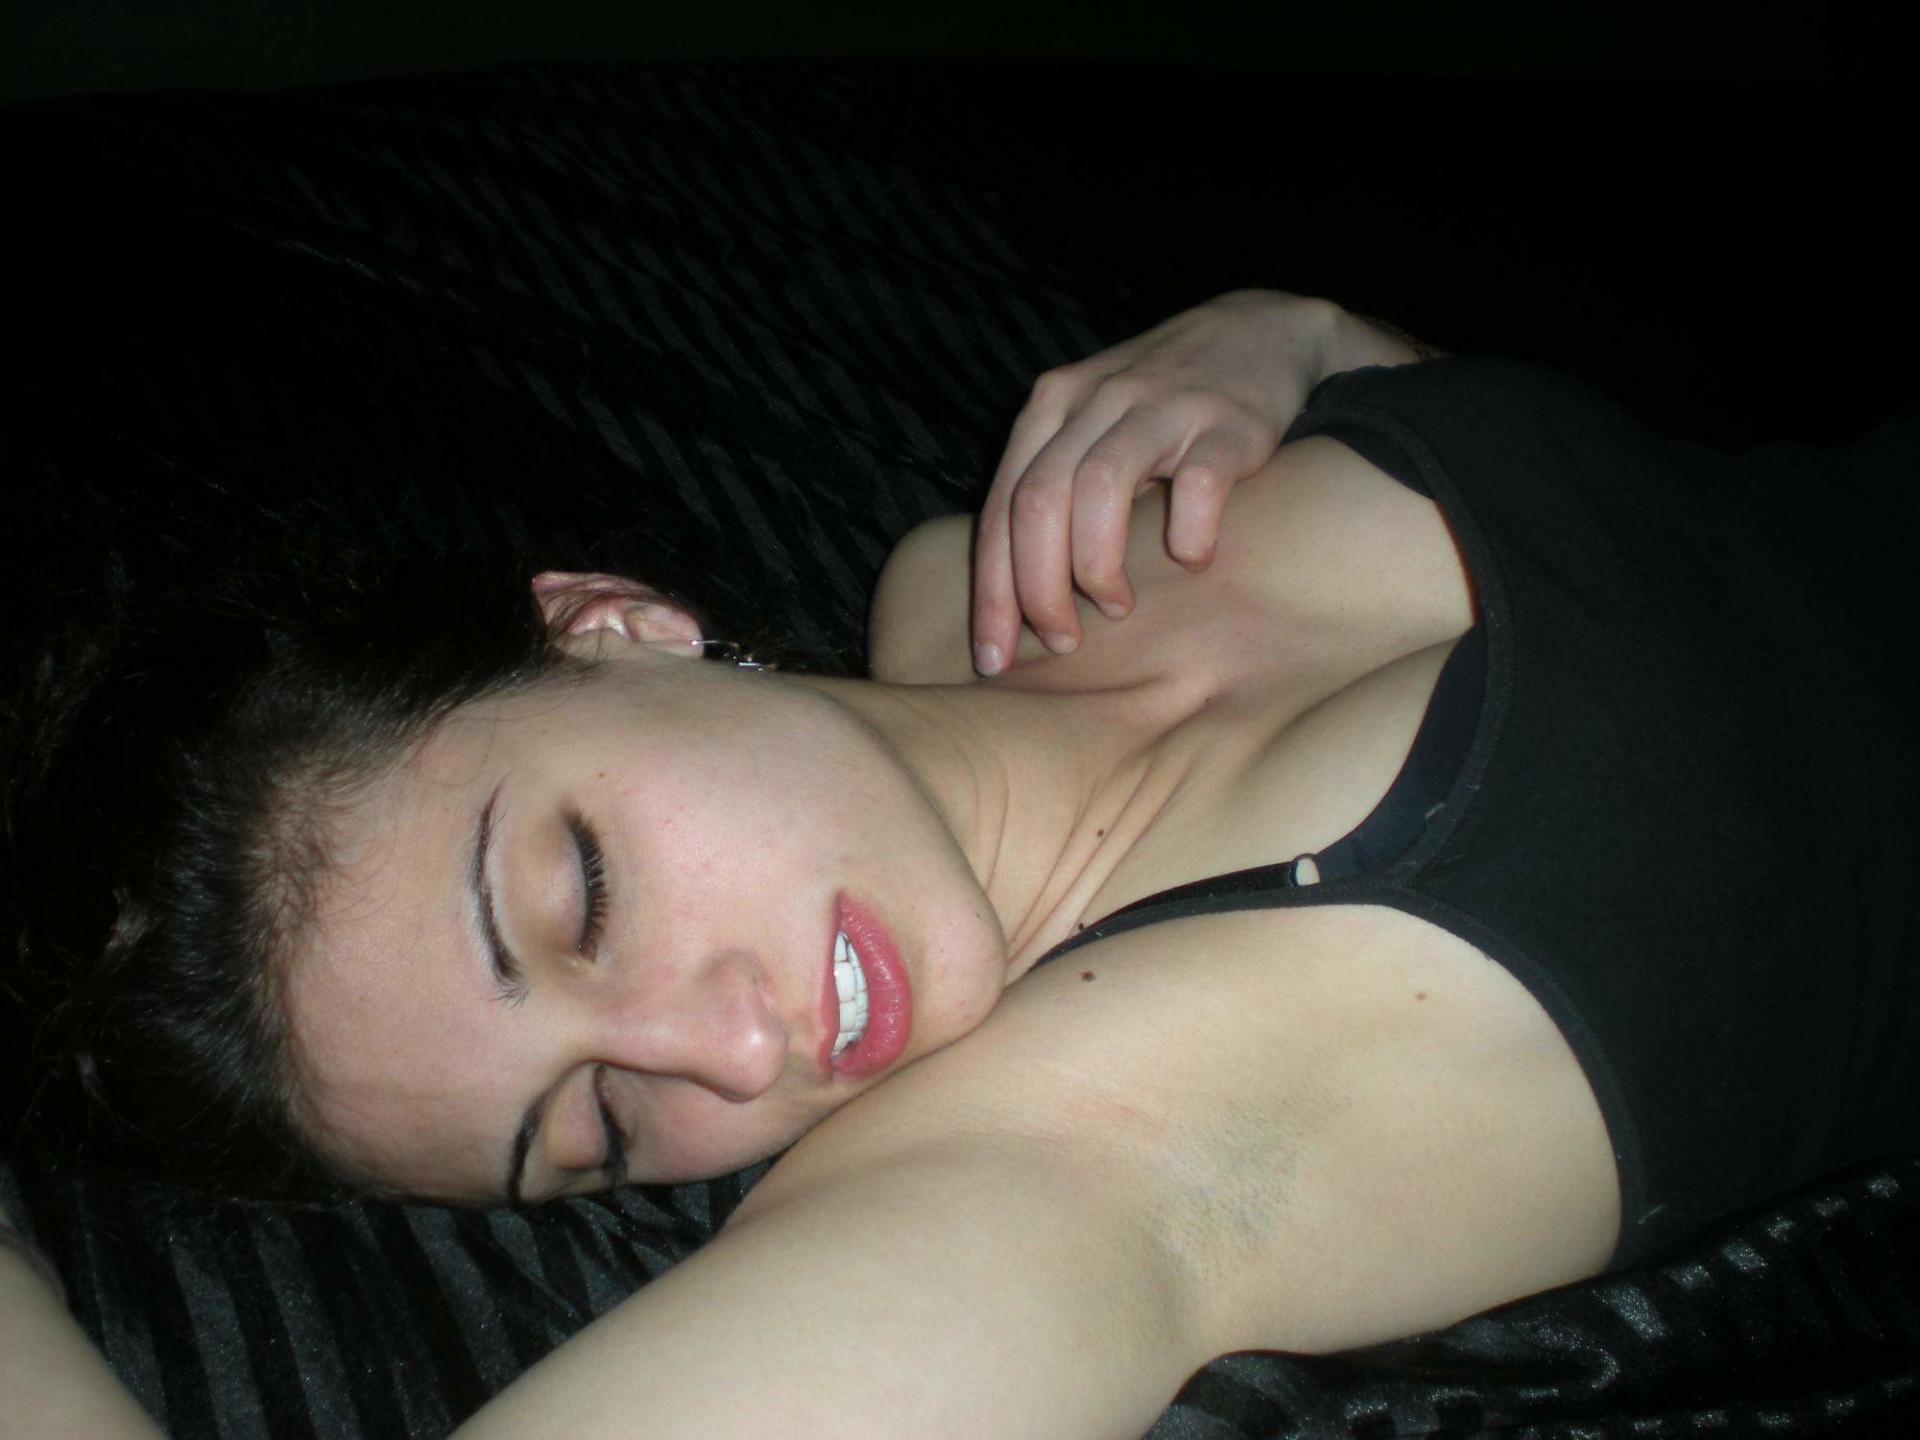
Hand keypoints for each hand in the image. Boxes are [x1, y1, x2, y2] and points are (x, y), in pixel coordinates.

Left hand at [971, 290, 1340, 674]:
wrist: (1262, 331)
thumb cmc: (1162, 403)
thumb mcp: (1091, 427)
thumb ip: (1051, 488)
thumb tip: (1012, 597)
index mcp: (1050, 408)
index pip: (1000, 509)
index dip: (992, 591)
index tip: (992, 658)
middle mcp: (1095, 399)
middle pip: (1039, 503)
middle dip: (1039, 589)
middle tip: (1061, 641)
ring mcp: (1161, 405)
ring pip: (1099, 490)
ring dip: (1098, 566)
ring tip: (1118, 606)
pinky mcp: (1226, 421)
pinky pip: (1196, 487)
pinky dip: (1188, 536)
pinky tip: (1192, 559)